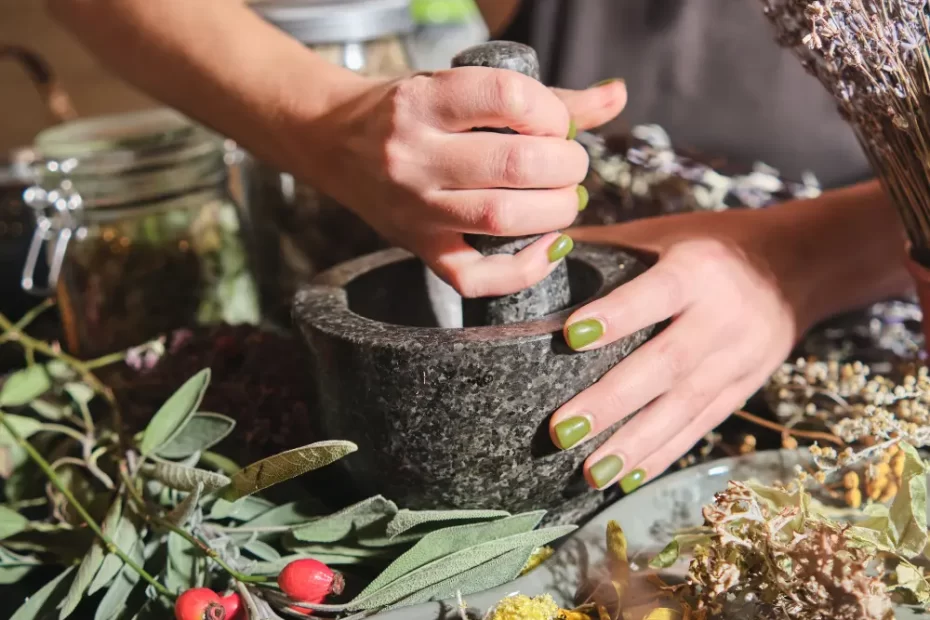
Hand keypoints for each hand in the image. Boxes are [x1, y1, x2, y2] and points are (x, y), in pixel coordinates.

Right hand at [300, 70, 625, 296]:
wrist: (334, 143)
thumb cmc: (407, 112)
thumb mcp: (458, 86)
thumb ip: (540, 96)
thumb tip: (615, 96)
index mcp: (423, 100)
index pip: (507, 97)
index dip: (552, 112)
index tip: (558, 124)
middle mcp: (413, 155)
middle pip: (514, 165)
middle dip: (566, 166)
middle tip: (570, 166)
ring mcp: (415, 208)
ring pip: (500, 218)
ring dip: (555, 212)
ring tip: (563, 200)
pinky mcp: (419, 248)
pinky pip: (475, 278)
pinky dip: (524, 269)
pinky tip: (547, 247)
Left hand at [548, 208, 813, 492]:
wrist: (797, 267)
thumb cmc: (709, 246)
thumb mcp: (665, 233)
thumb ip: (606, 247)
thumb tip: (532, 255)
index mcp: (699, 269)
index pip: (655, 294)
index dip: (617, 315)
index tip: (570, 336)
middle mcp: (723, 317)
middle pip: (666, 364)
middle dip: (613, 401)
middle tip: (562, 431)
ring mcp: (738, 359)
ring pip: (683, 406)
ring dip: (635, 444)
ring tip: (590, 473)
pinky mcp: (743, 389)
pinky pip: (700, 426)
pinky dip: (663, 454)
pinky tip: (627, 477)